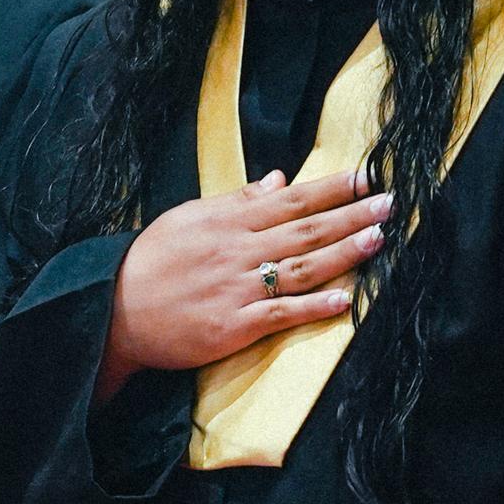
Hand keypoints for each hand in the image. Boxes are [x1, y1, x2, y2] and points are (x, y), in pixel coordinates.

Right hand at [98, 172, 391, 405]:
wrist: (112, 310)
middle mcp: (237, 251)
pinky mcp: (232, 327)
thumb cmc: (150, 261)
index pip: (292, 200)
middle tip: (392, 203)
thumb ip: (237, 200)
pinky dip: (314, 307)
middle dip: (351, 215)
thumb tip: (279, 179)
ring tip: (379, 240)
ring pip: (300, 268)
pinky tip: (345, 300)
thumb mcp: (189, 217)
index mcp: (228, 222)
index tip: (368, 176)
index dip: (333, 188)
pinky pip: (280, 314)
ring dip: (344, 254)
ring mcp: (236, 290)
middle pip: (305, 230)